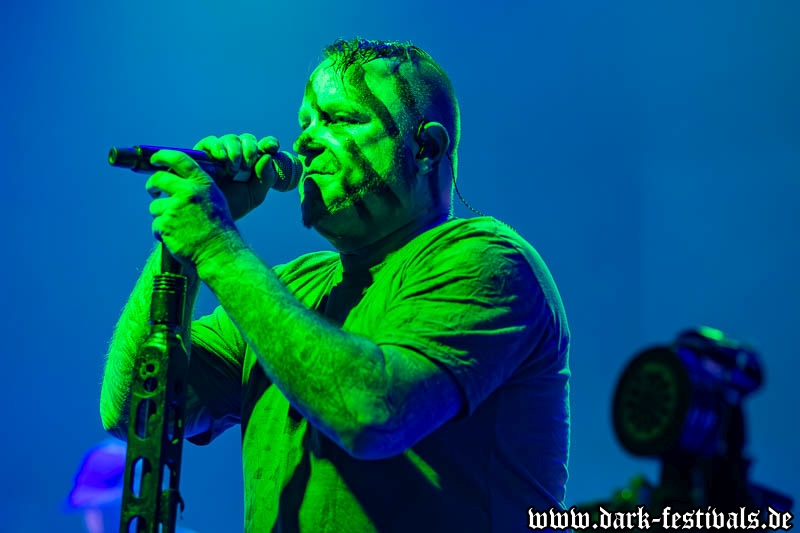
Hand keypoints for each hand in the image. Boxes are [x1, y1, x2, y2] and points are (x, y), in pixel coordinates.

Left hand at [146, 150, 240, 268]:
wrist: (218, 252)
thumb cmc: (218, 229)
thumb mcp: (214, 200)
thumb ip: (197, 187)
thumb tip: (174, 178)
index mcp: (202, 184)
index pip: (178, 159)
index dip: (162, 156)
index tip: (155, 158)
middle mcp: (188, 192)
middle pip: (158, 179)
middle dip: (152, 185)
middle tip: (153, 191)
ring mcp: (175, 208)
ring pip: (155, 206)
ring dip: (161, 216)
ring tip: (178, 227)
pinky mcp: (165, 224)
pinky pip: (155, 225)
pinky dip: (162, 233)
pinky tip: (177, 238)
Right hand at [193, 133, 280, 220]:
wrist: (208, 216)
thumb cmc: (233, 206)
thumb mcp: (255, 195)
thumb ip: (266, 178)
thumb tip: (267, 156)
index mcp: (253, 163)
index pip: (264, 147)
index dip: (269, 143)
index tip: (272, 147)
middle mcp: (237, 154)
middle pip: (247, 140)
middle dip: (250, 149)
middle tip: (247, 165)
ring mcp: (220, 153)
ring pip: (231, 139)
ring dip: (235, 151)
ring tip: (232, 169)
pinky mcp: (201, 153)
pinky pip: (210, 142)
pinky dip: (218, 147)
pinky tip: (221, 158)